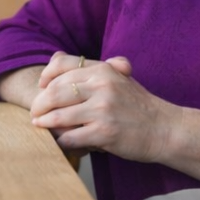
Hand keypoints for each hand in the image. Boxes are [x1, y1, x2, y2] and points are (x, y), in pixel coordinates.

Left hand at [29, 54, 175, 162]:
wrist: (165, 129)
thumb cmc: (138, 105)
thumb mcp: (118, 78)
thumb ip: (90, 69)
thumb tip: (54, 56)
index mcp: (103, 69)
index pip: (61, 65)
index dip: (45, 77)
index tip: (40, 88)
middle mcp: (102, 86)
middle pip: (54, 91)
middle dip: (39, 104)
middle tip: (34, 113)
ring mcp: (103, 110)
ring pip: (59, 116)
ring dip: (45, 123)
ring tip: (39, 126)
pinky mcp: (105, 133)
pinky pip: (71, 137)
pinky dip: (61, 141)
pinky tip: (59, 142)